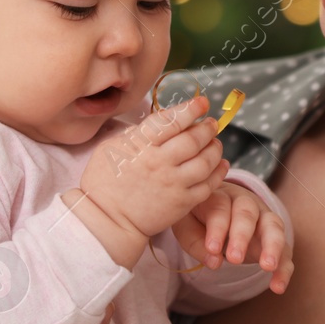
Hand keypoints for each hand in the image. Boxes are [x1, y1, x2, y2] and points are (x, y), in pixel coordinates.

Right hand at [77, 93, 225, 239]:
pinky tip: (221, 164)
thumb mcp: (110, 147)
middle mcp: (160, 163)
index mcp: (141, 146)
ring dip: (215, 148)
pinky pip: (209, 185)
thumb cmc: (104, 183)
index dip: (190, 109)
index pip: (172, 121)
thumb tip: (160, 121)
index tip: (202, 103)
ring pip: (206, 161)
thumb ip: (137, 133)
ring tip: (215, 143)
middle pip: (194, 139)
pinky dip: (219, 172)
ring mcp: (173, 184)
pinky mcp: (182, 203)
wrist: (106, 220)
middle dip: (207, 128)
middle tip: (211, 124)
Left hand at [171, 182, 293, 293]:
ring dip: (272, 246)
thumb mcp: (186, 225)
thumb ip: (194, 241)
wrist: (216, 212)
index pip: (219, 207)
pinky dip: (283, 268)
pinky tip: (278, 286)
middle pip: (247, 213)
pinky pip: (285, 251)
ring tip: (268, 267)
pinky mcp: (274, 238)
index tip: (212, 249)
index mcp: (219, 196)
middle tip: (235, 258)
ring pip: (273, 226)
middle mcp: (244, 203)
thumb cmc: (198, 218)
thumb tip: (214, 261)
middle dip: (242, 236)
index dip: (217, 228)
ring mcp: (263, 219)